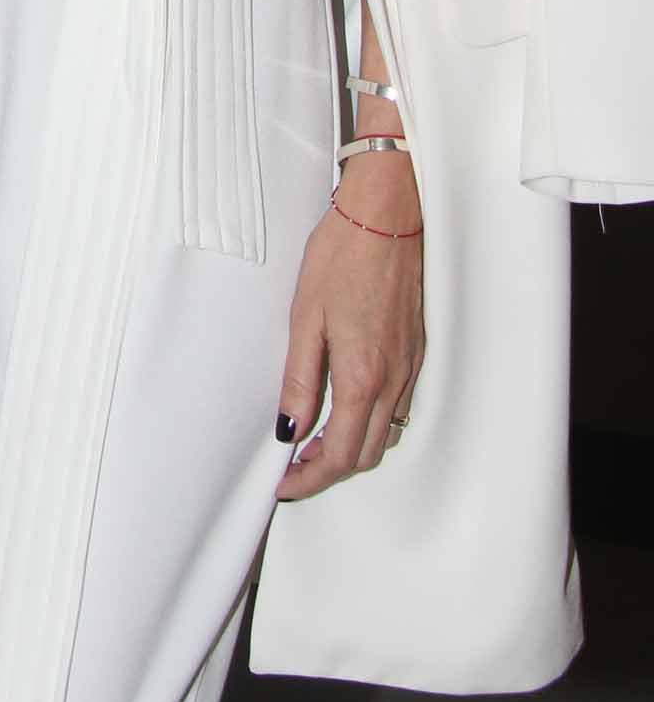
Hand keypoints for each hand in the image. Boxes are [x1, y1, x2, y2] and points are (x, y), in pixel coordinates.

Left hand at [274, 160, 423, 498]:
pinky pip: (396, 407)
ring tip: (313, 441)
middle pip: (365, 453)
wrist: (386, 216)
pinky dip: (370, 422)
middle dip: (328, 470)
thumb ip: (300, 379)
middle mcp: (393, 380)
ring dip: (351, 448)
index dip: (310, 478)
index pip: (339, 454)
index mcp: (363, 376)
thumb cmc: (342, 256)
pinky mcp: (415, 351)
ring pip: (384, 433)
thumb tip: (289, 428)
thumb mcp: (306, 317)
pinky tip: (346, 406)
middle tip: (292, 467)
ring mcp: (409, 367)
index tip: (284, 485)